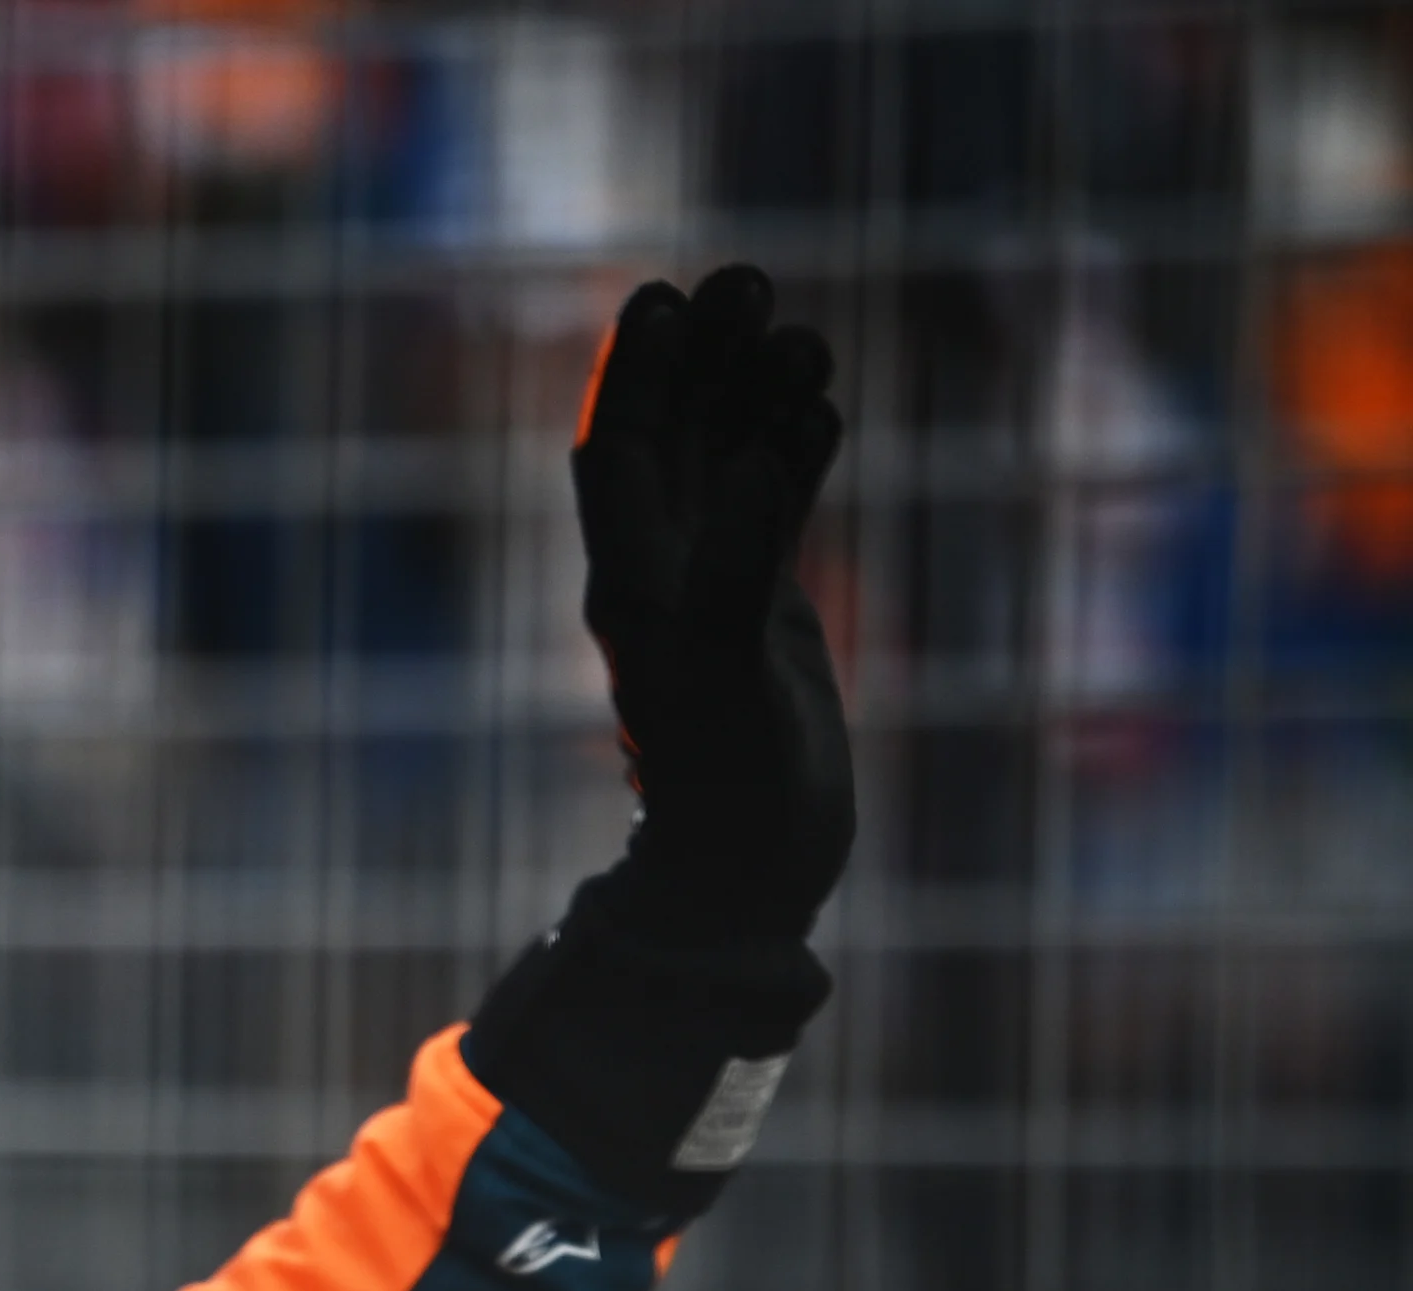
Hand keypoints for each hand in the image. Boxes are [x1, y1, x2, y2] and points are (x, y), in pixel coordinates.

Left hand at [572, 263, 850, 943]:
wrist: (748, 866)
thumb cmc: (721, 778)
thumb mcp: (724, 665)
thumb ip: (737, 557)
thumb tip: (757, 455)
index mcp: (626, 578)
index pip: (614, 447)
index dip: (635, 370)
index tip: (663, 294)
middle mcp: (658, 572)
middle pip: (670, 435)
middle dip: (700, 358)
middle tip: (747, 279)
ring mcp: (712, 585)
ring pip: (725, 462)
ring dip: (752, 394)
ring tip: (799, 329)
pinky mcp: (765, 610)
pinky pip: (773, 507)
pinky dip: (793, 455)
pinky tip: (822, 405)